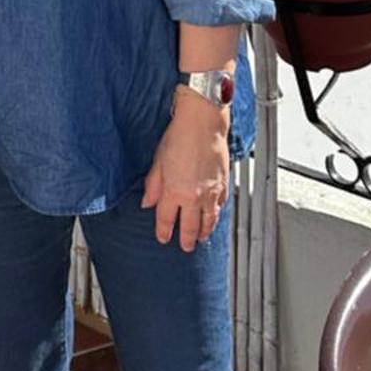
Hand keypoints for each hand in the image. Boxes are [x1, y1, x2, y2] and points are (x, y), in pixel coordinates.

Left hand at [142, 94, 229, 251]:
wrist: (203, 123)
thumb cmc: (179, 136)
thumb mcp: (158, 161)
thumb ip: (153, 185)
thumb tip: (147, 202)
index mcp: (174, 191)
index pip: (166, 219)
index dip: (164, 231)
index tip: (163, 238)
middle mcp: (194, 197)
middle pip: (190, 227)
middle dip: (186, 240)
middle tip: (185, 247)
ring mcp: (211, 193)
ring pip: (209, 222)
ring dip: (204, 232)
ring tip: (200, 238)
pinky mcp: (224, 186)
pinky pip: (220, 207)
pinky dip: (216, 216)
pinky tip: (213, 217)